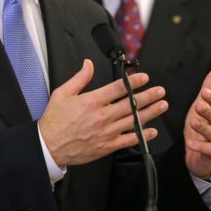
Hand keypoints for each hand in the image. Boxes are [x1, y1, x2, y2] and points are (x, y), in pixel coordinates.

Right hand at [39, 59, 167, 166]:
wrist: (49, 146)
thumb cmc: (55, 121)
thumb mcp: (62, 93)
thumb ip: (79, 78)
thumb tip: (88, 64)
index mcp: (92, 101)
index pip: (118, 88)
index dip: (134, 82)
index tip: (144, 78)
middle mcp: (102, 116)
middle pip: (131, 104)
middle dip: (148, 96)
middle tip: (160, 91)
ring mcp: (106, 132)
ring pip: (134, 120)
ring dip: (150, 112)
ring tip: (162, 105)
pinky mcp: (107, 146)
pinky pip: (129, 140)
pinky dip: (142, 135)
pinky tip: (151, 131)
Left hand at [184, 68, 210, 179]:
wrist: (198, 155)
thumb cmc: (201, 128)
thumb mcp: (201, 107)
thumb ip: (209, 90)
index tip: (203, 92)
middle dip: (209, 112)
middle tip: (198, 105)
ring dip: (204, 128)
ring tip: (192, 122)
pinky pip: (210, 150)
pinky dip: (200, 147)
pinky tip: (190, 143)